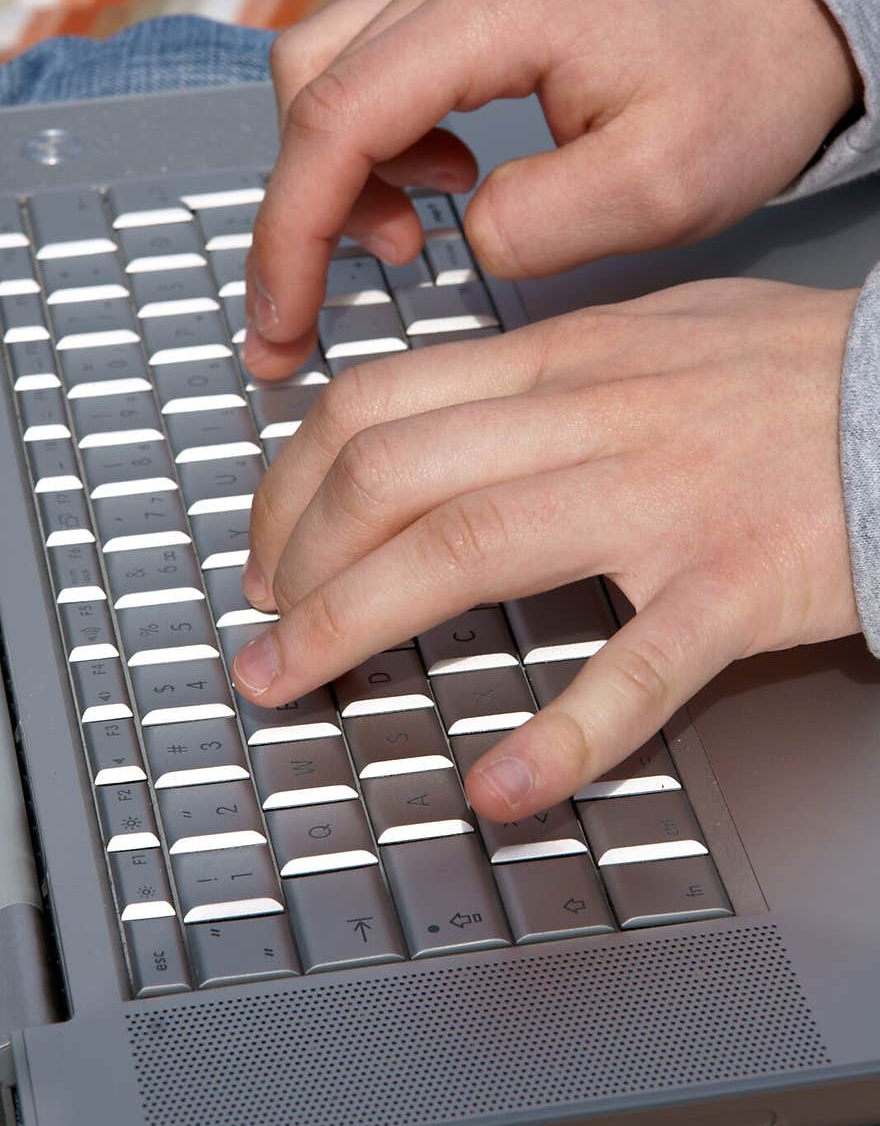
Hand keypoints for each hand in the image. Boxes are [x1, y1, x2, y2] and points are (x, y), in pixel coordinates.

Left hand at [233, 278, 859, 818]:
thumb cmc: (789, 377)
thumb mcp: (649, 337)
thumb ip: (541, 380)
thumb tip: (437, 423)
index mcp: (568, 359)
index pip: (381, 403)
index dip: (292, 482)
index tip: (268, 544)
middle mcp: (598, 420)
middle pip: (394, 478)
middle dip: (295, 563)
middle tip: (265, 630)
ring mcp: (664, 503)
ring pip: (469, 551)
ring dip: (353, 624)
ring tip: (297, 682)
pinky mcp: (736, 586)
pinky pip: (634, 667)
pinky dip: (558, 736)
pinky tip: (500, 788)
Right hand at [242, 0, 858, 380]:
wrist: (797, 4)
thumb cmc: (749, 79)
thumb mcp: (661, 188)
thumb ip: (536, 227)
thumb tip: (461, 238)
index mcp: (498, 7)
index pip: (337, 121)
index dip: (291, 236)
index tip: (280, 324)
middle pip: (308, 88)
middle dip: (298, 213)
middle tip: (321, 307)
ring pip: (331, 72)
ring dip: (344, 175)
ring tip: (414, 241)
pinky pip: (380, 64)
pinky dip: (382, 140)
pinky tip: (446, 183)